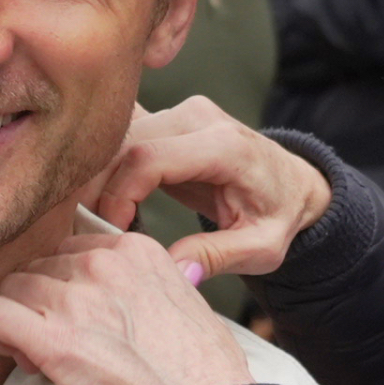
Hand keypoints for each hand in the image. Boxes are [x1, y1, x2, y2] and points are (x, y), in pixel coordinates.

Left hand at [0, 228, 257, 384]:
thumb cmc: (204, 373)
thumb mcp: (187, 302)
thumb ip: (146, 284)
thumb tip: (123, 292)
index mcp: (136, 250)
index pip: (72, 248)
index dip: (67, 285)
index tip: (79, 318)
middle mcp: (103, 263)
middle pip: (39, 268)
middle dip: (41, 304)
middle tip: (60, 342)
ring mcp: (75, 297)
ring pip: (12, 289)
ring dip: (20, 321)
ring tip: (44, 356)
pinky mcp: (52, 338)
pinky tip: (20, 356)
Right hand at [78, 98, 330, 279]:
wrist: (293, 182)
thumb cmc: (278, 215)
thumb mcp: (262, 248)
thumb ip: (217, 257)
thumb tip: (175, 273)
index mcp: (224, 146)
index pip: (148, 159)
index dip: (118, 195)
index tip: (115, 233)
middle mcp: (198, 117)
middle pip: (123, 143)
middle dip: (97, 188)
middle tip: (91, 231)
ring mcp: (180, 112)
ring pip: (115, 136)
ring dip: (95, 177)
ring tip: (96, 219)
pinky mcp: (167, 117)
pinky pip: (122, 134)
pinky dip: (104, 163)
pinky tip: (101, 197)